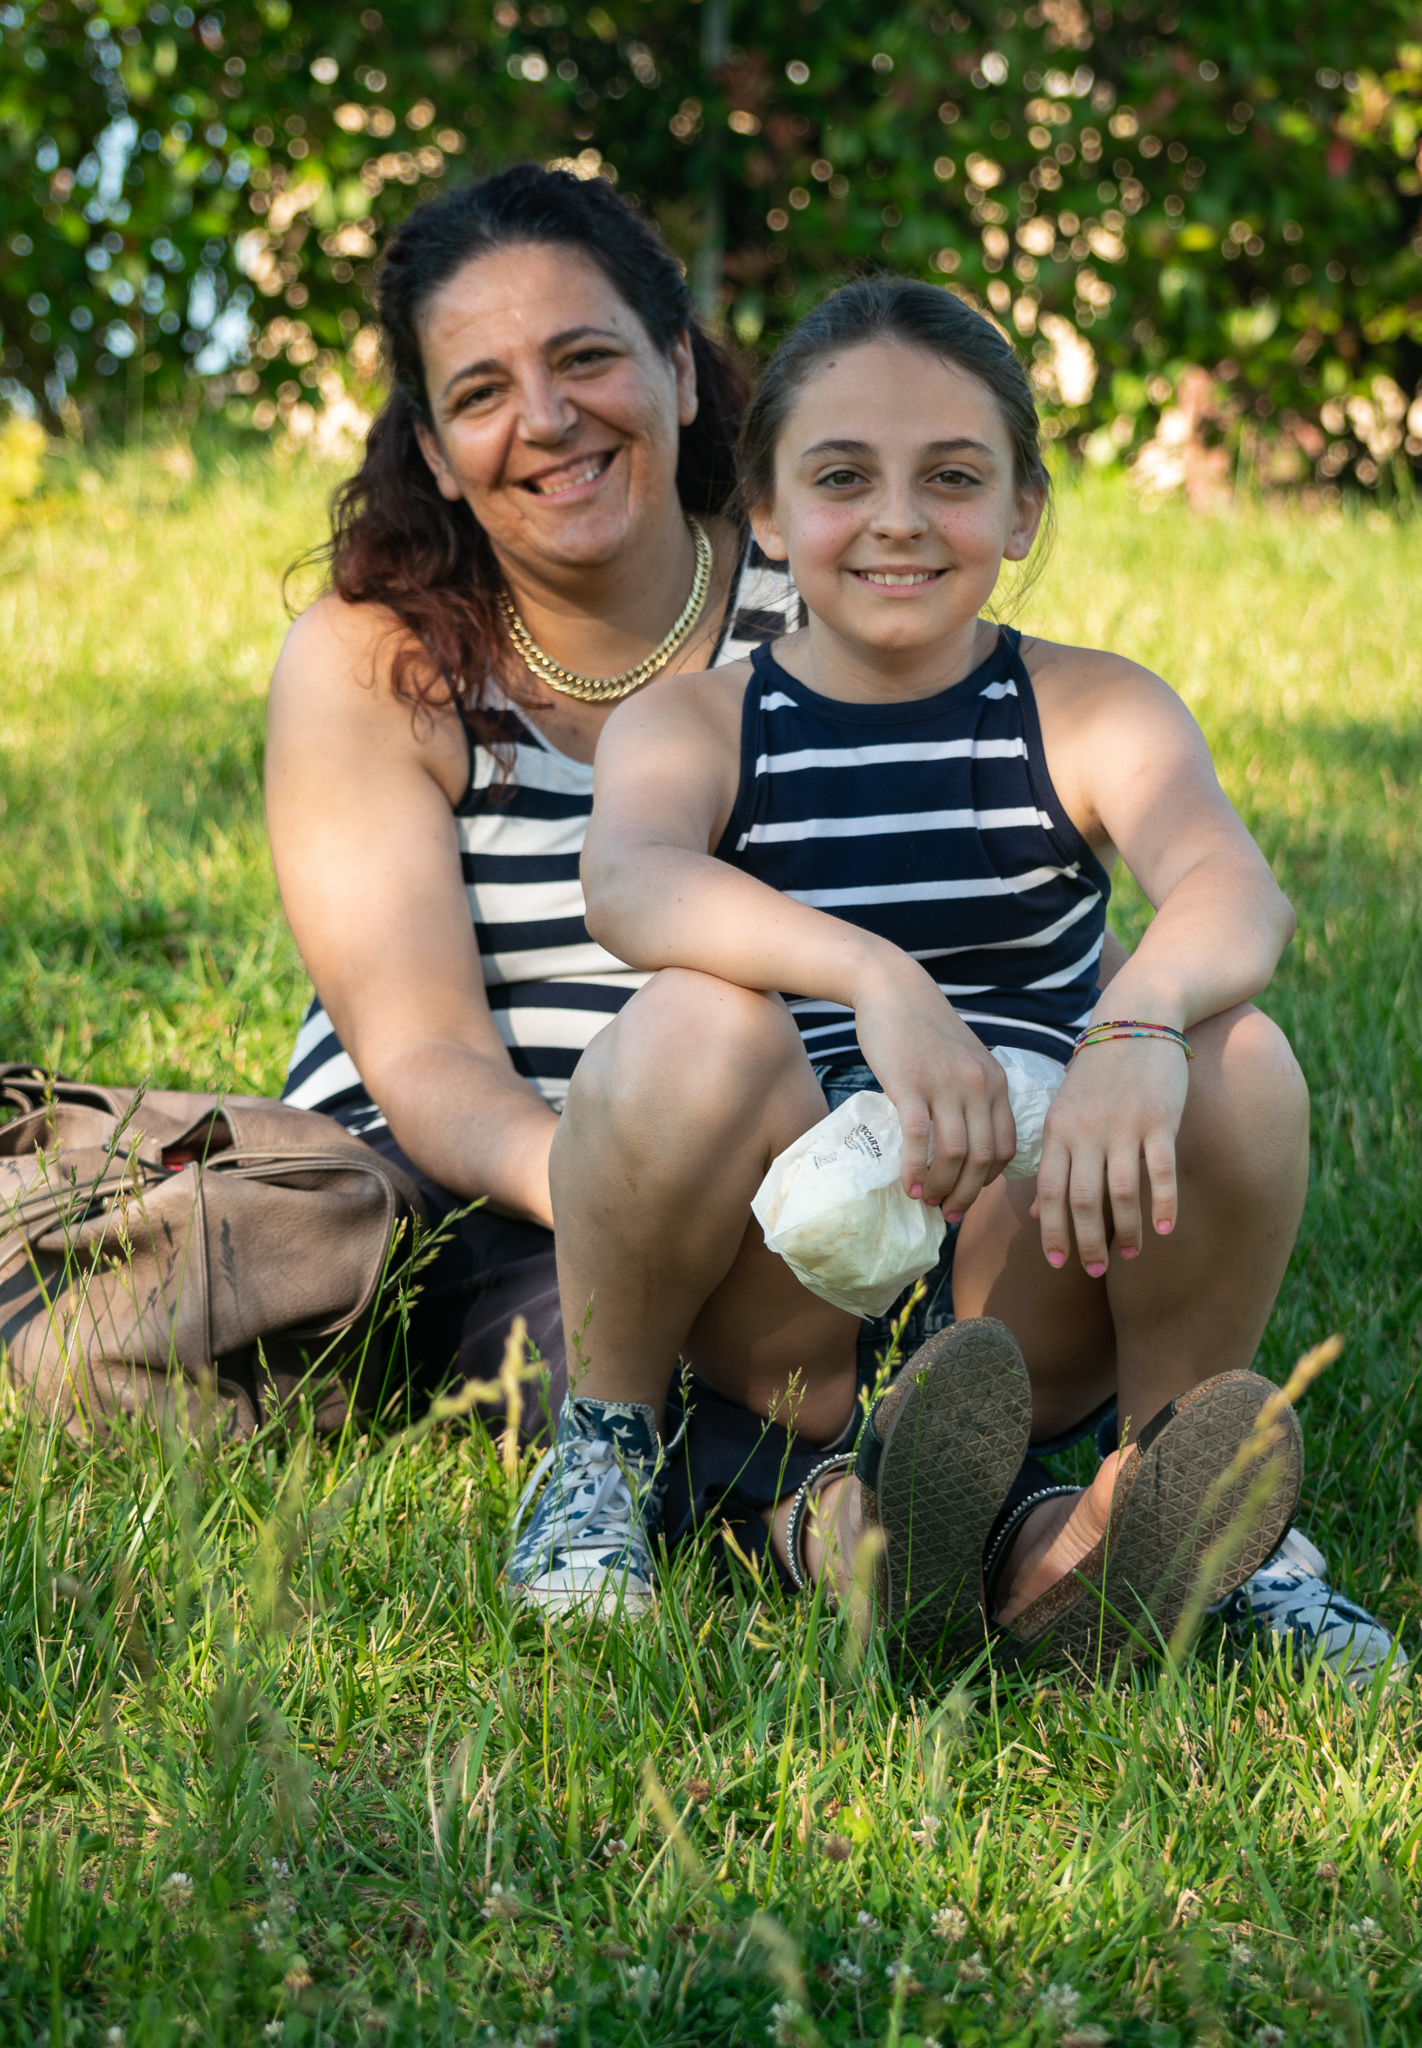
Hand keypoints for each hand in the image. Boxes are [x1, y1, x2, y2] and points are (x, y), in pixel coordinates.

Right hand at [852, 956, 1016, 1218]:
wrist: (892, 989)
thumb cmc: (924, 1029)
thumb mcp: (964, 1061)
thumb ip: (971, 1096)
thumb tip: (965, 1145)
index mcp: (996, 1083)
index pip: (1006, 1146)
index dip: (989, 1180)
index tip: (967, 1194)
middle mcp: (979, 1086)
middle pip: (984, 1158)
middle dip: (967, 1194)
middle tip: (947, 1212)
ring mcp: (946, 1085)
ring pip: (956, 1154)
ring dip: (942, 1187)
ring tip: (926, 1201)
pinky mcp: (911, 1084)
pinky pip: (921, 1140)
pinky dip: (916, 1170)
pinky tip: (908, 1185)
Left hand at [1032, 1036, 1189, 1271]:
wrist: (1138, 1017)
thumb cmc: (1098, 1074)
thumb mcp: (1065, 1113)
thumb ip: (1053, 1162)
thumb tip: (1037, 1214)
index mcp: (1058, 1129)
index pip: (1049, 1191)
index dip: (1052, 1231)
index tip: (1058, 1263)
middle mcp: (1086, 1130)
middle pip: (1083, 1200)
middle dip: (1087, 1243)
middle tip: (1094, 1271)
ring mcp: (1124, 1125)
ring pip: (1121, 1193)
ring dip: (1126, 1231)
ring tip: (1129, 1255)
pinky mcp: (1160, 1119)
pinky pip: (1161, 1171)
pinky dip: (1163, 1204)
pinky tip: (1165, 1230)